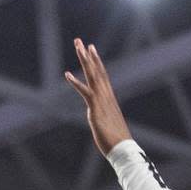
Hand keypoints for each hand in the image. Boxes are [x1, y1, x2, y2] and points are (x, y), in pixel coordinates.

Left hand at [64, 39, 131, 156]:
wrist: (123, 148)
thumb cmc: (117, 140)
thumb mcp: (110, 123)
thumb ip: (104, 115)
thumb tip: (102, 116)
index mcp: (109, 98)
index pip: (102, 75)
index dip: (96, 61)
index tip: (91, 48)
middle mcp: (106, 95)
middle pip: (96, 70)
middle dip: (88, 55)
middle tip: (80, 41)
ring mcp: (101, 100)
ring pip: (92, 75)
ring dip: (84, 60)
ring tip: (78, 46)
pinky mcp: (95, 108)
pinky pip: (85, 92)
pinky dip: (75, 82)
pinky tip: (66, 74)